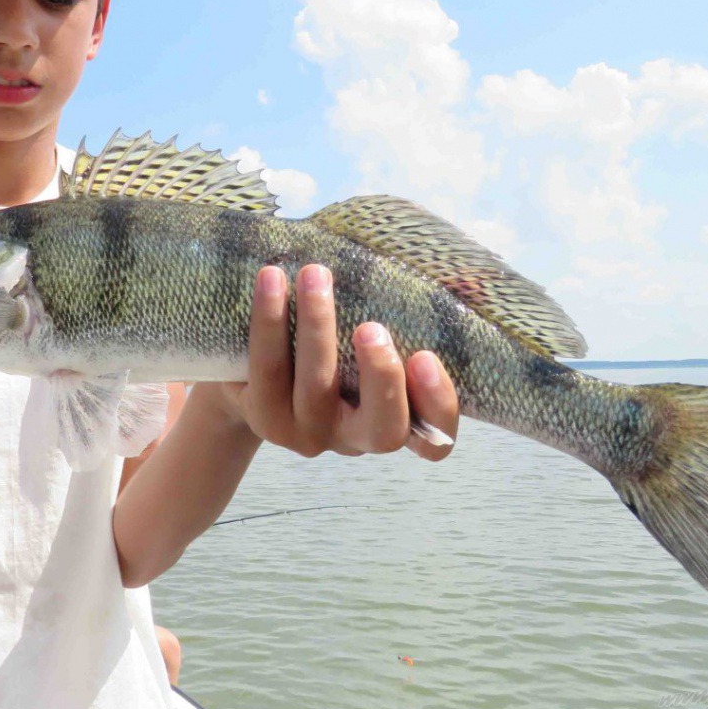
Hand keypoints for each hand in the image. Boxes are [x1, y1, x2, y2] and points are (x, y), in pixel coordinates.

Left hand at [209, 264, 459, 460]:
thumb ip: (405, 317)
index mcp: (395, 420)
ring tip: (315, 274)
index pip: (435, 440)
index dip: (438, 405)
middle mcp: (355, 437)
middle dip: (382, 378)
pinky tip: (272, 278)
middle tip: (371, 327)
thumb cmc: (331, 345)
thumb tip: (454, 269)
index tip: (426, 356)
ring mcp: (308, 433)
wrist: (253, 374)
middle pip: (383, 430)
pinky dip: (270, 321)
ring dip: (318, 326)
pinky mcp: (265, 417)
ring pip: (316, 390)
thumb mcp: (369, 337)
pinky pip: (268, 369)